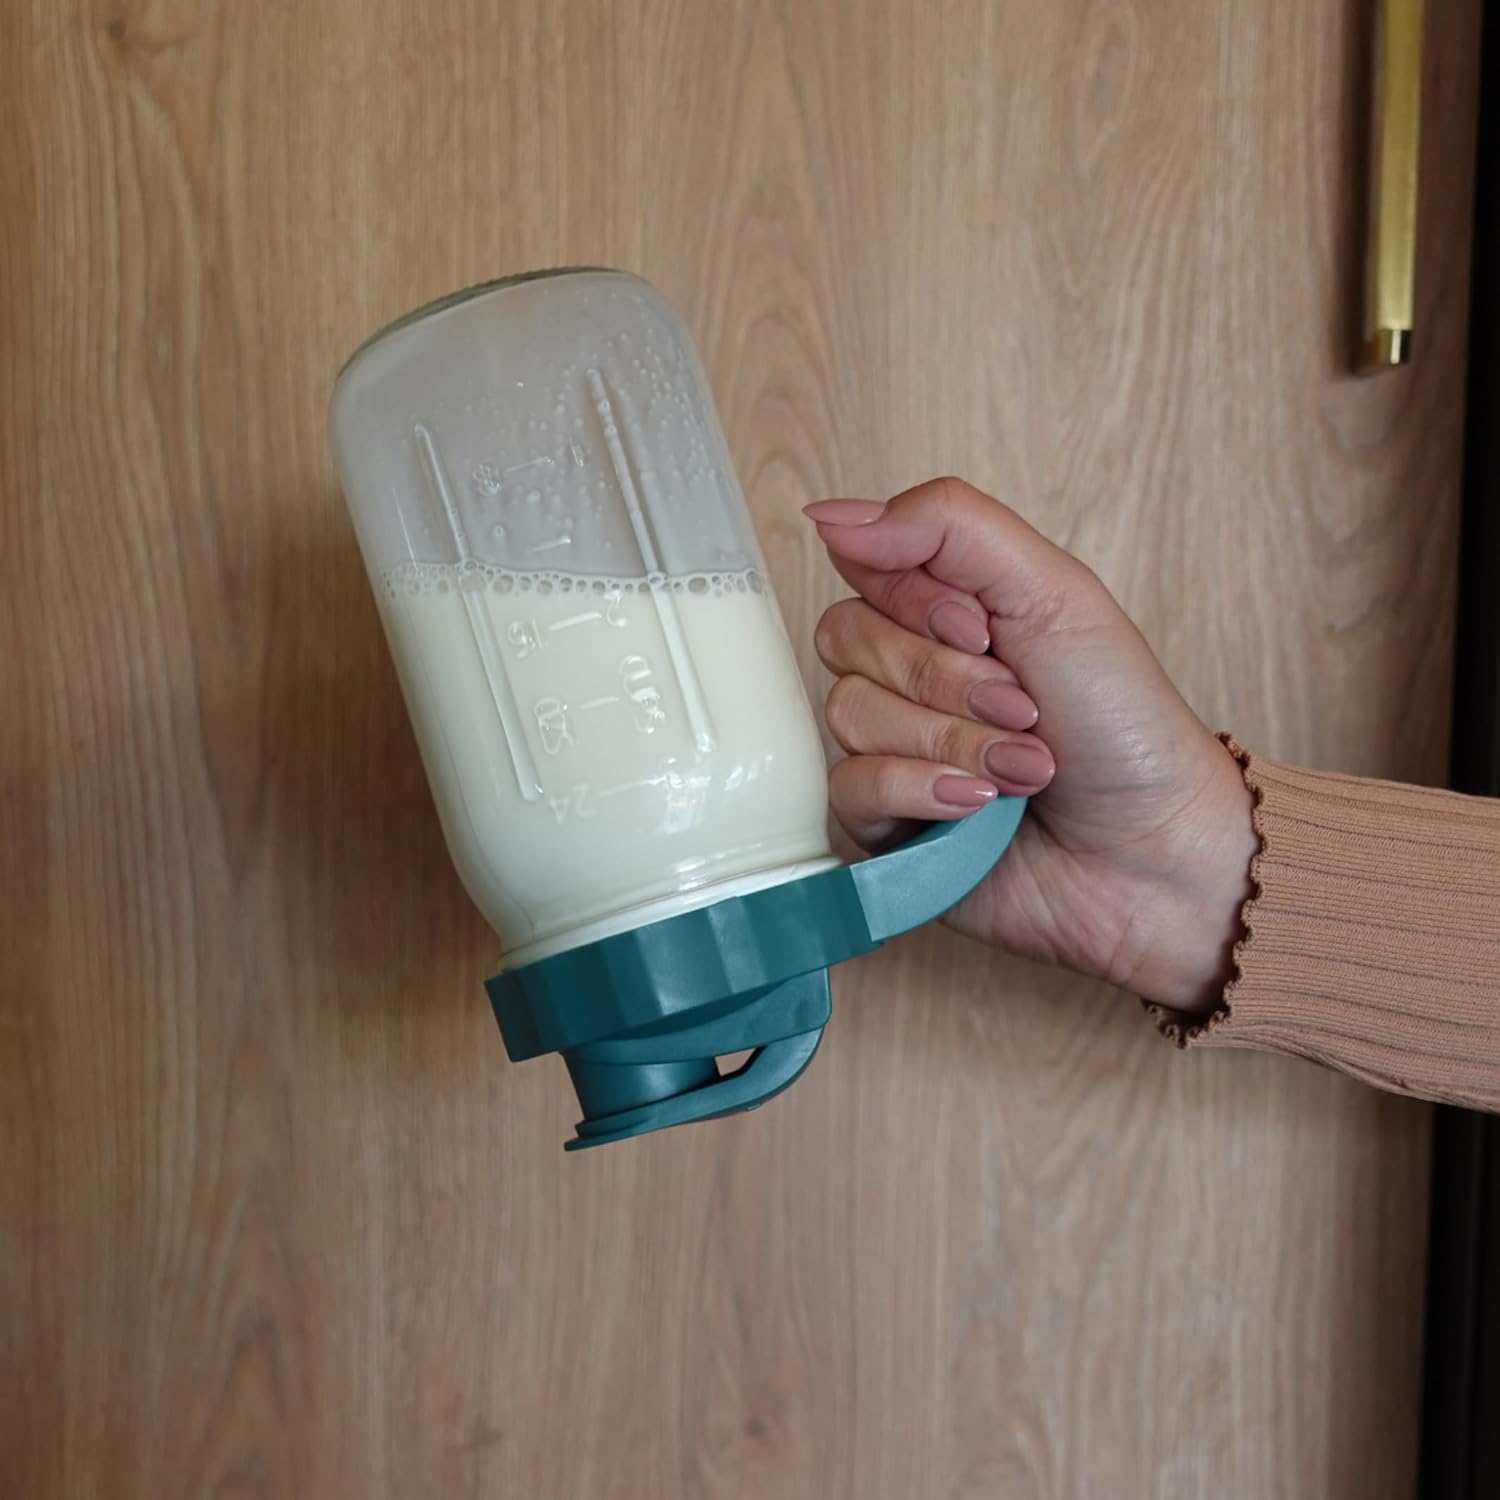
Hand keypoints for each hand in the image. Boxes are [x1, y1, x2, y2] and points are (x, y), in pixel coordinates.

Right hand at [807, 477, 1256, 1014]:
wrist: (1157, 851)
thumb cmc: (1124, 725)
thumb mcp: (1054, 592)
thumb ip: (947, 526)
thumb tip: (830, 513)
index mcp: (943, 612)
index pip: (865, 566)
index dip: (919, 599)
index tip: (987, 628)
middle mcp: (907, 677)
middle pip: (848, 637)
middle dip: (947, 678)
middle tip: (1025, 708)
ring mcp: (890, 750)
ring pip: (849, 712)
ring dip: (951, 741)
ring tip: (1023, 771)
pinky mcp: (881, 825)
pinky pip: (849, 786)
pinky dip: (922, 791)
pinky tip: (979, 810)